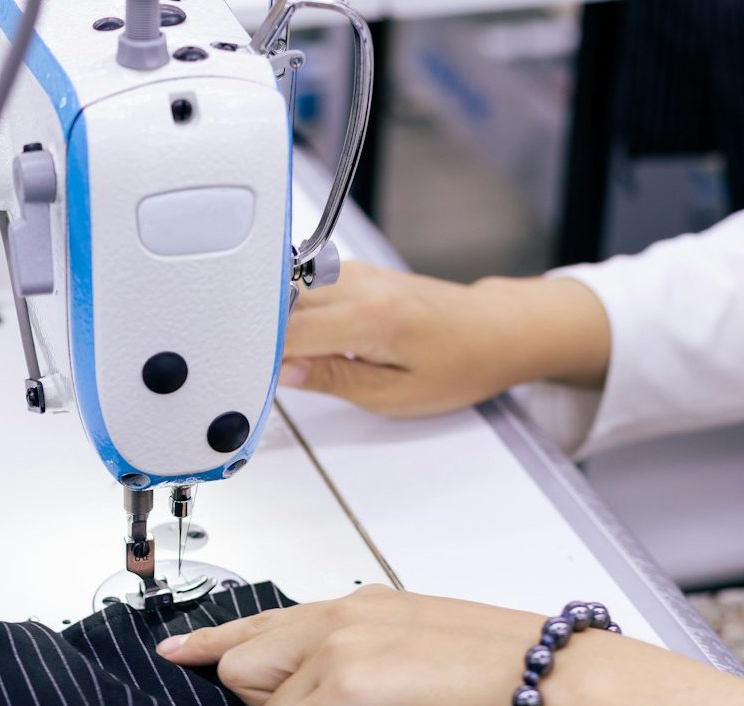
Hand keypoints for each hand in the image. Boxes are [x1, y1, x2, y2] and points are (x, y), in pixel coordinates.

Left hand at [156, 585, 570, 705]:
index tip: (176, 652)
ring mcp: (338, 650)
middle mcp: (340, 617)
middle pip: (242, 666)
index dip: (213, 640)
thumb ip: (371, 664)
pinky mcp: (344, 690)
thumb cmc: (518, 681)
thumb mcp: (428, 654)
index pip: (263, 619)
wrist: (565, 686)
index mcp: (362, 605)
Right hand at [279, 262, 611, 416]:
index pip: (289, 333)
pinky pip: (308, 290)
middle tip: (253, 374)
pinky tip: (300, 338)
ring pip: (290, 295)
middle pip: (282, 308)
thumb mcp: (396, 395)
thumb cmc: (461, 363)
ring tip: (276, 358)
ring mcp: (357, 274)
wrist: (496, 330)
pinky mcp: (357, 273)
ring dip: (277, 325)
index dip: (260, 358)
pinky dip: (296, 313)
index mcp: (371, 317)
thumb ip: (334, 380)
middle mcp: (360, 285)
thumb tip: (285, 372)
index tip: (247, 380)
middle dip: (262, 340)